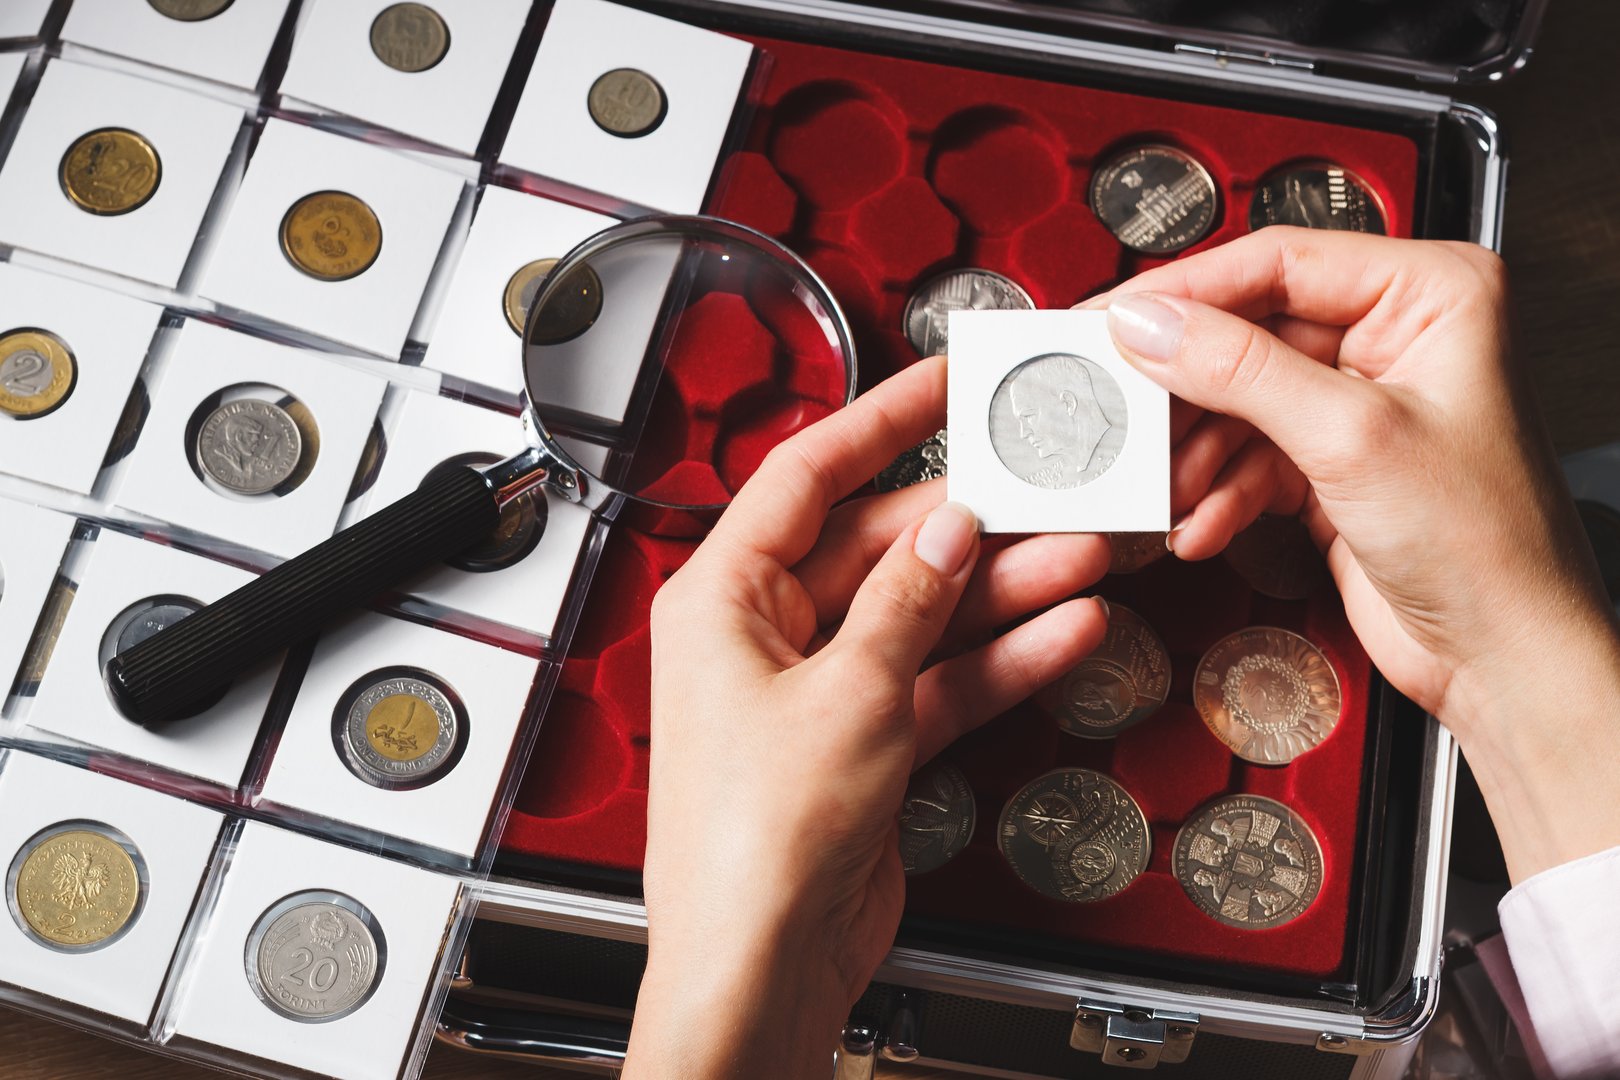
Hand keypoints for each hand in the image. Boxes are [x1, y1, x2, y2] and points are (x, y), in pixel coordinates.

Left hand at [623, 356, 1110, 1079]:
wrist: (762, 964)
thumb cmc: (752, 842)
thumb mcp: (848, 694)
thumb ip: (907, 600)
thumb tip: (945, 525)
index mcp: (723, 597)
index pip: (808, 475)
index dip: (883, 420)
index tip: (945, 381)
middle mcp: (764, 633)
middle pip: (881, 546)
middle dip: (971, 523)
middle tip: (1048, 487)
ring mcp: (818, 687)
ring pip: (922, 614)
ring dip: (1003, 590)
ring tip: (1084, 553)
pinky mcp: (863, 741)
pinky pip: (939, 680)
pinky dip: (998, 660)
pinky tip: (1066, 632)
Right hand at [1090, 227, 1619, 881]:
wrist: (1506, 659)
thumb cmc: (1487, 545)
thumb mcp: (1349, 437)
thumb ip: (1240, 370)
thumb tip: (1151, 325)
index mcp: (1431, 293)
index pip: (1281, 261)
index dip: (1188, 291)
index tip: (1115, 318)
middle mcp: (1396, 336)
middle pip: (1250, 333)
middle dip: (1187, 387)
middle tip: (1120, 404)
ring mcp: (1360, 401)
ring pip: (1239, 400)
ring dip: (1196, 453)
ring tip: (1166, 487)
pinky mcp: (1333, 461)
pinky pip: (1249, 455)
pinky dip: (1218, 491)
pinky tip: (1202, 524)